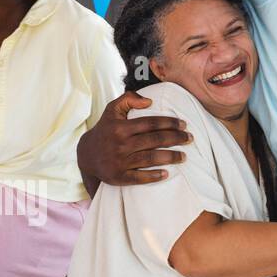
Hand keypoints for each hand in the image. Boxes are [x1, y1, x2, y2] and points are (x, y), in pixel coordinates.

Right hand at [77, 93, 191, 186]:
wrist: (86, 155)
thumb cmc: (105, 130)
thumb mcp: (112, 109)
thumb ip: (129, 99)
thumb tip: (150, 101)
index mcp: (120, 127)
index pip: (151, 123)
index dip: (170, 123)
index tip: (183, 124)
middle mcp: (120, 144)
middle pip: (154, 140)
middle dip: (176, 139)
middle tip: (189, 138)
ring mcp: (119, 162)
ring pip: (150, 159)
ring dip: (170, 157)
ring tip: (184, 156)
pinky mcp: (118, 177)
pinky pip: (139, 178)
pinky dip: (153, 176)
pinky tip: (166, 173)